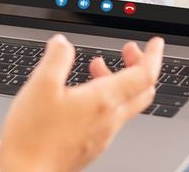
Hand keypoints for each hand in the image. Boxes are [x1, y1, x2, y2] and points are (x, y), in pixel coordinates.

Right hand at [0, 34, 163, 171]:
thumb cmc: (34, 136)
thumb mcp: (41, 84)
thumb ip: (57, 57)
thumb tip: (63, 43)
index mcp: (103, 101)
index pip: (144, 76)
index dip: (152, 56)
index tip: (154, 43)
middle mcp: (108, 120)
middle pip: (141, 91)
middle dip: (139, 65)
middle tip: (128, 51)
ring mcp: (101, 135)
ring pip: (125, 104)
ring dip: (117, 79)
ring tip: (96, 66)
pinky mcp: (90, 144)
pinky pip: (109, 117)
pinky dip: (105, 97)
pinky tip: (81, 93)